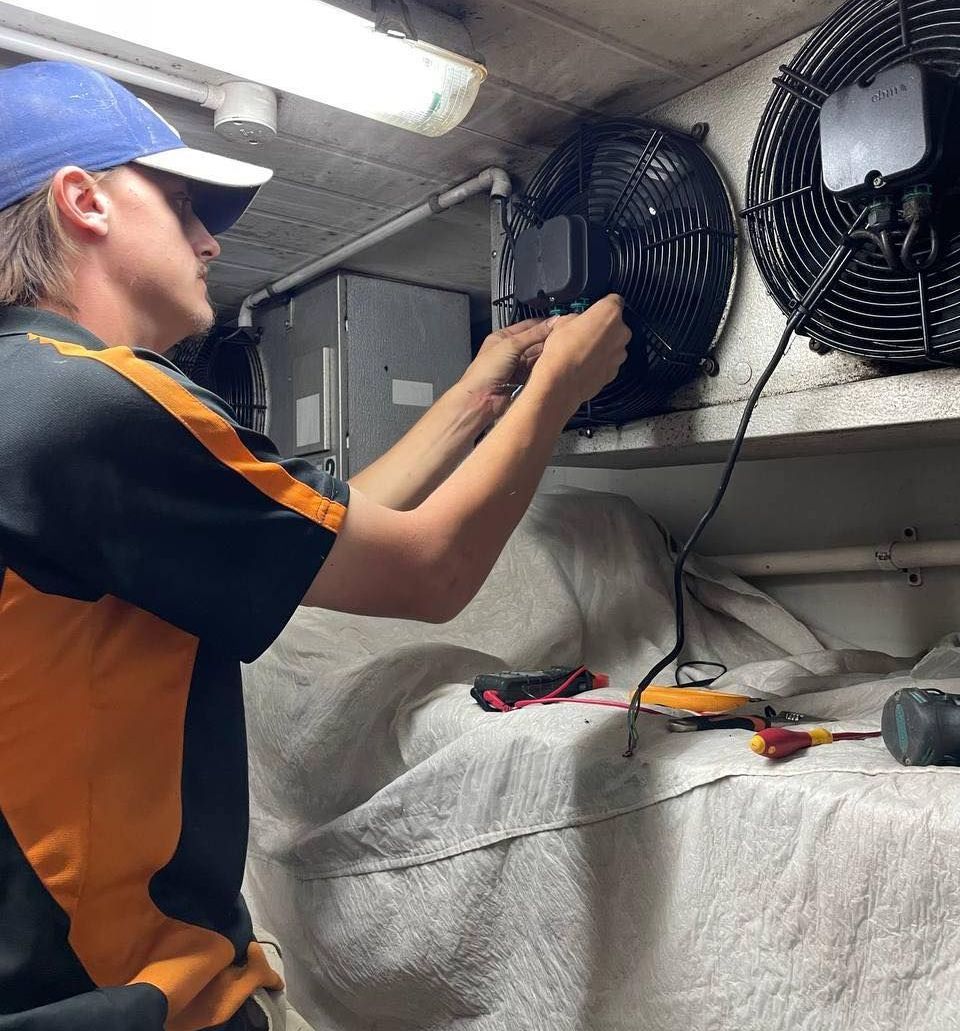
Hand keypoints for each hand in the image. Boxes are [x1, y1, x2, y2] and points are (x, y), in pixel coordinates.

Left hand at [457, 317, 556, 424]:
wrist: (480, 400)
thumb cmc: (483, 373)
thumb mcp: (511, 345)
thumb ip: (533, 333)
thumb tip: (551, 322)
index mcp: (502, 338)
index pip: (528, 326)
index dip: (543, 324)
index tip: (558, 323)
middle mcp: (509, 351)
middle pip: (534, 341)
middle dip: (547, 340)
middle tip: (562, 337)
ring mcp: (516, 366)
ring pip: (537, 357)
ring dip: (546, 355)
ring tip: (558, 351)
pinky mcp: (522, 380)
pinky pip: (537, 371)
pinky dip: (544, 368)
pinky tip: (551, 364)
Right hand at [531, 295, 630, 410]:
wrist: (561, 382)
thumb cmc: (562, 352)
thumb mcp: (562, 322)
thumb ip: (576, 317)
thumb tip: (576, 321)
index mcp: (610, 312)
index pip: (614, 300)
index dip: (602, 304)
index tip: (594, 309)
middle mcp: (621, 332)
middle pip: (615, 324)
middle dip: (602, 327)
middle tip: (583, 332)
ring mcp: (619, 353)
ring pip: (613, 344)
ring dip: (602, 345)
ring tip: (581, 350)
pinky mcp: (615, 371)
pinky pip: (609, 361)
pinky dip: (600, 362)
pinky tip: (584, 363)